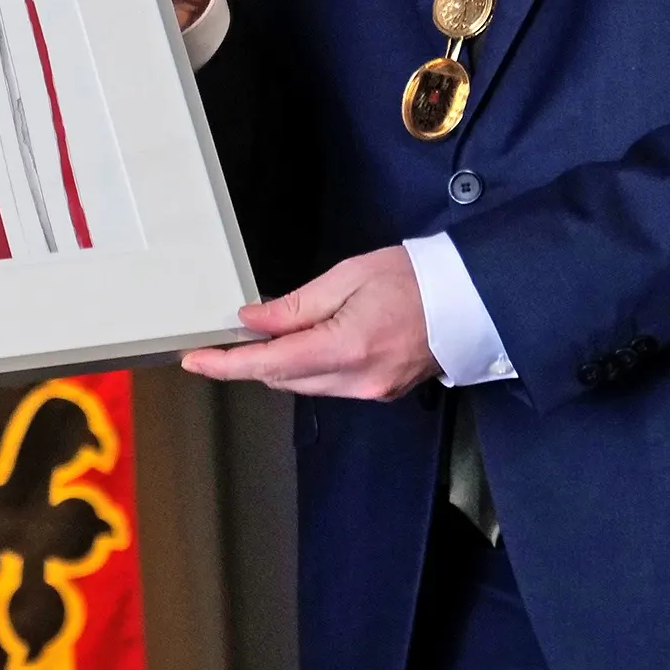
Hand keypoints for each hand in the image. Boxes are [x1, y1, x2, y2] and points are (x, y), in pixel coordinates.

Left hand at [181, 247, 440, 400]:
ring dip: (281, 363)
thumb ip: (296, 306)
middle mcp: (358, 380)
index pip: (270, 364)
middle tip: (231, 334)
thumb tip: (252, 322)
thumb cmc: (415, 277)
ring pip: (305, 385)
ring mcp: (372, 391)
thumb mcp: (348, 277)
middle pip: (284, 379)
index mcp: (348, 347)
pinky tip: (307, 342)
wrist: (473, 299)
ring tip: (269, 333)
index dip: (227, 365)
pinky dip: (309, 366)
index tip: (196, 361)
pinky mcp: (381, 392)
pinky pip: (329, 385)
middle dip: (253, 360)